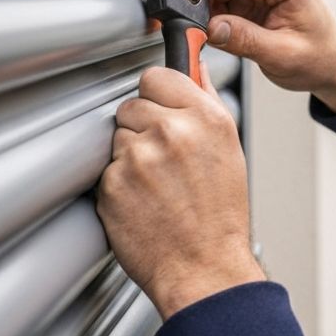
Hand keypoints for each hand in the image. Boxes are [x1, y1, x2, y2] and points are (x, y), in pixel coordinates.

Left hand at [96, 63, 264, 319]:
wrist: (204, 269)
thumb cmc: (219, 216)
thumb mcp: (229, 149)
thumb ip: (206, 101)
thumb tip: (195, 67)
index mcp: (204, 118)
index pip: (157, 76)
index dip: (157, 94)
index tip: (161, 106)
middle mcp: (171, 132)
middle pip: (132, 104)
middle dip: (143, 126)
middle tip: (163, 157)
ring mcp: (138, 158)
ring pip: (117, 137)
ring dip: (130, 154)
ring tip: (157, 183)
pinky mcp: (112, 184)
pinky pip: (107, 168)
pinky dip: (120, 182)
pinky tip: (144, 200)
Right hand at [169, 0, 335, 113]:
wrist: (334, 65)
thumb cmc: (320, 57)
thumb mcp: (282, 55)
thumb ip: (245, 40)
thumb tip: (211, 28)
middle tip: (171, 9)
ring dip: (199, 5)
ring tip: (189, 26)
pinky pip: (221, 0)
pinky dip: (208, 13)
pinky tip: (203, 28)